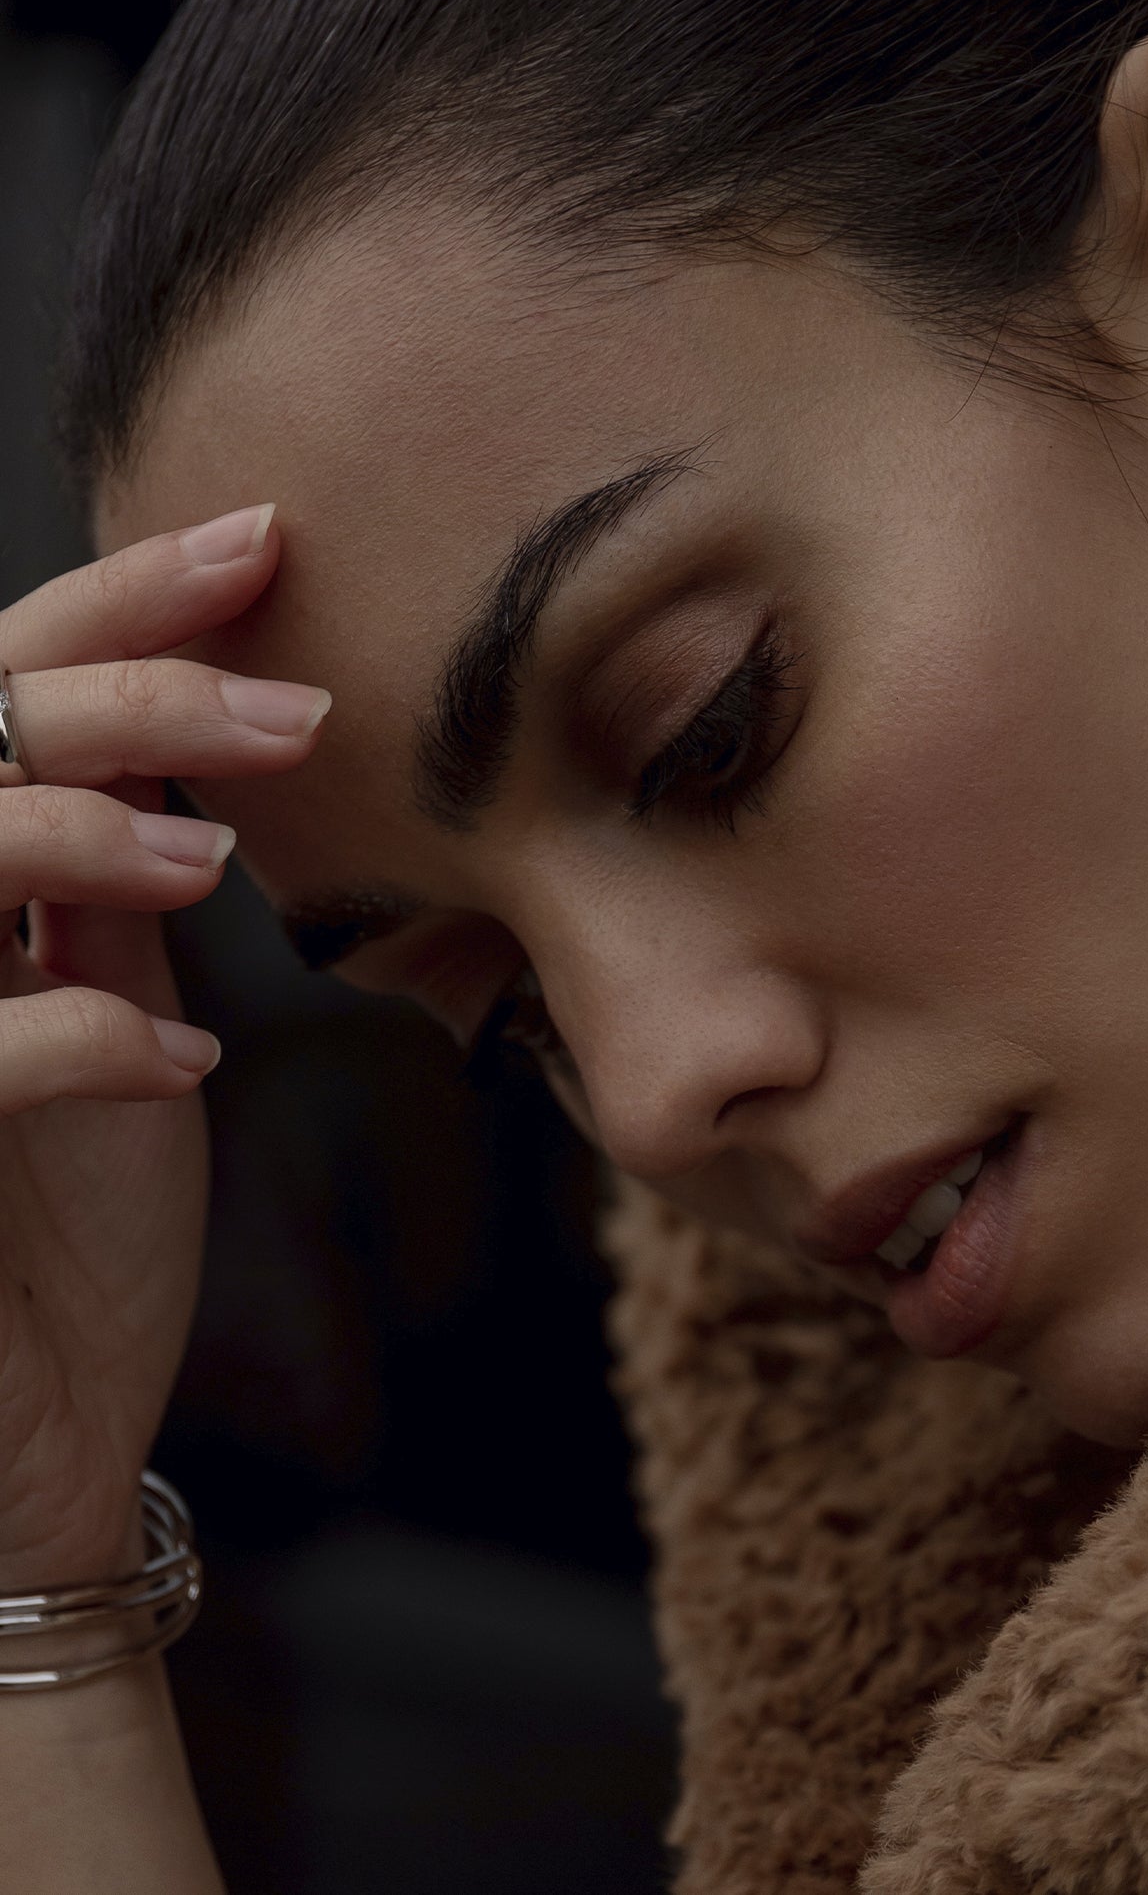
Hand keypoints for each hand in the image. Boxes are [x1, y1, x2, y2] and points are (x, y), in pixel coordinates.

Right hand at [0, 506, 326, 1592]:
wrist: (27, 1431)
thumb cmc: (64, 1228)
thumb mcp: (107, 1015)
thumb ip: (116, 882)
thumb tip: (200, 739)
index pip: (2, 682)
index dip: (122, 602)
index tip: (263, 540)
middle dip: (126, 692)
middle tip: (296, 712)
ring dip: (76, 834)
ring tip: (213, 861)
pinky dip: (75, 1042)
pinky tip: (182, 1068)